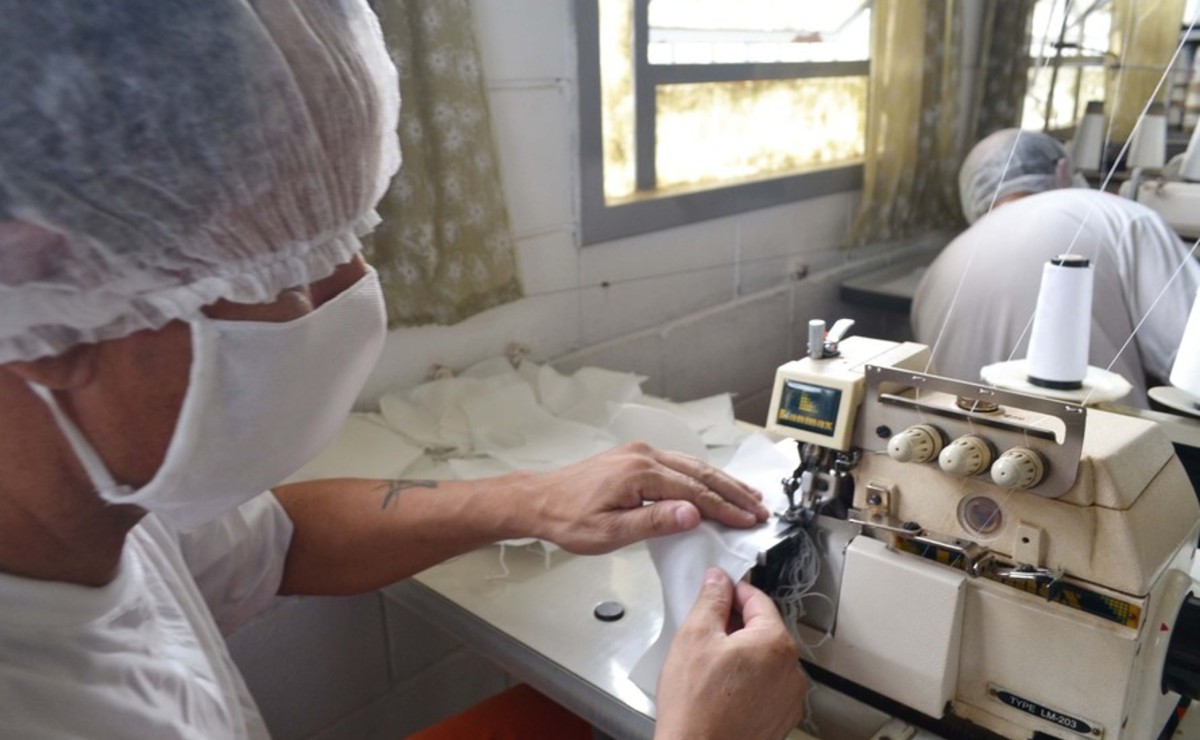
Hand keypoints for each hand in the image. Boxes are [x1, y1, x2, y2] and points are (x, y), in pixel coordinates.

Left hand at [525, 442, 768, 553]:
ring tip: (747, 496)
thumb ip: (654, 521)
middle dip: (732, 492)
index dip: (725, 508)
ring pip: (691, 465)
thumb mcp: (610, 532)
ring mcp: (639, 453)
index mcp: (640, 472)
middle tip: (759, 508)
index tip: (749, 520)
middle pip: (699, 472)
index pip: (694, 491)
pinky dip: (700, 476)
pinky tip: (712, 484)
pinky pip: (677, 464)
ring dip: (721, 481)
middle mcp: (643, 456)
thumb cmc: (568, 520)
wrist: (538, 500)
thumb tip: (693, 514)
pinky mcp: (634, 457)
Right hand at [655, 568, 807, 739]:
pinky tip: (721, 689)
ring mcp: (789, 698)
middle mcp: (791, 670)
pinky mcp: (780, 719)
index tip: (716, 590)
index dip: (732, 591)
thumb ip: (711, 600)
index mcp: (775, 643)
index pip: (758, 600)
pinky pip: (766, 686)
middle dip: (735, 625)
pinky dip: (748, 680)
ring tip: (710, 667)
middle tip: (705, 633)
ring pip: (765, 659)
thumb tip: (718, 580)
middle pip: (763, 630)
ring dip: (742, 654)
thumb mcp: (695, 637)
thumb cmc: (696, 706)